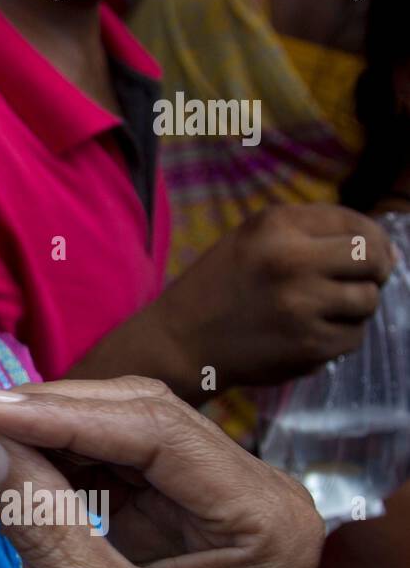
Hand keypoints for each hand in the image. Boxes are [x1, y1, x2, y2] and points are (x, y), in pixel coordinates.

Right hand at [0, 377, 324, 567]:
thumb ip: (41, 524)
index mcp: (264, 519)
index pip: (159, 434)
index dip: (65, 413)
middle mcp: (253, 492)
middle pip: (143, 416)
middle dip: (53, 413)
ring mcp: (217, 494)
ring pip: (123, 427)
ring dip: (49, 428)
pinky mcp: (179, 504)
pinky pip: (112, 457)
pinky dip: (58, 455)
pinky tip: (14, 456)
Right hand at [158, 204, 394, 390]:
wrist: (179, 342)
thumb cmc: (218, 288)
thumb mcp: (251, 240)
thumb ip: (310, 234)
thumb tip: (388, 252)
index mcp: (275, 225)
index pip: (355, 223)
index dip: (373, 240)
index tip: (370, 256)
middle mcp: (291, 259)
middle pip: (372, 258)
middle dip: (376, 271)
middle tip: (360, 282)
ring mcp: (301, 304)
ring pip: (367, 300)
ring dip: (353, 308)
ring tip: (321, 311)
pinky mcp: (308, 344)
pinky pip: (352, 337)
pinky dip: (337, 339)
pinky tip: (306, 335)